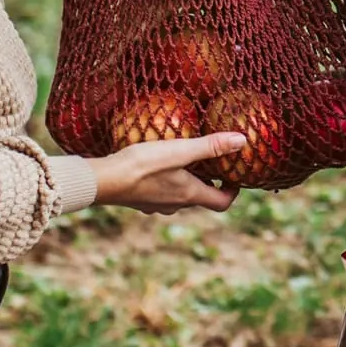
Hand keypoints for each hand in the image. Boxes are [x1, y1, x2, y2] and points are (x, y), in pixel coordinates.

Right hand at [89, 132, 246, 214]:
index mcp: (189, 195)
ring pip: (180, 194)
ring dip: (187, 179)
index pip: (222, 203)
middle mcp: (175, 205)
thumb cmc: (141, 165)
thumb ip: (210, 146)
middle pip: (201, 197)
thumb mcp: (179, 151)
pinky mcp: (140, 200)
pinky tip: (157, 162)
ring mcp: (156, 205)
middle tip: (212, 159)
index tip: (234, 175)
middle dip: (210, 180)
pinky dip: (167, 180)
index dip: (233, 191)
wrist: (102, 180)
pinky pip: (161, 192)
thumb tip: (242, 141)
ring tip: (186, 157)